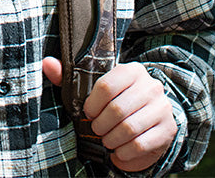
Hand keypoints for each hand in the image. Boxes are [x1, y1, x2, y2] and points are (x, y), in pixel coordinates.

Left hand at [42, 58, 176, 172]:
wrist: (151, 113)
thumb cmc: (115, 100)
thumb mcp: (94, 87)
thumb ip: (68, 76)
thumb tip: (47, 63)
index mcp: (131, 70)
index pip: (106, 86)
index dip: (92, 104)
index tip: (88, 113)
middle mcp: (150, 86)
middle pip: (117, 110)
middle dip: (101, 125)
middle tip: (96, 130)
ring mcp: (162, 108)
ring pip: (129, 129)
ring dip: (112, 140)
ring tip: (106, 140)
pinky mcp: (167, 129)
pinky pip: (141, 145)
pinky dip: (125, 152)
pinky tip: (118, 151)